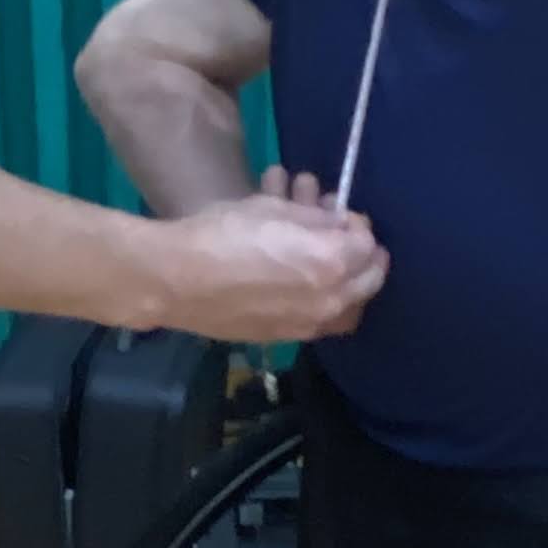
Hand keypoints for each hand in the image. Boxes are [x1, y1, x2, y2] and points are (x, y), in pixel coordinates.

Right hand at [149, 188, 387, 342]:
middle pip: (370, 280)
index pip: (368, 244)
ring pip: (349, 308)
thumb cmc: (224, 233)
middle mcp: (329, 300)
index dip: (357, 226)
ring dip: (347, 283)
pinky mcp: (284, 337)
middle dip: (365, 257)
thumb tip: (338, 226)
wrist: (177, 280)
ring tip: (327, 259)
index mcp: (331, 262)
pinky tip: (304, 283)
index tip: (341, 216)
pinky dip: (323, 303)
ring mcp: (307, 325)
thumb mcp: (273, 209)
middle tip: (352, 242)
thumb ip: (316, 219)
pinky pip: (319, 322)